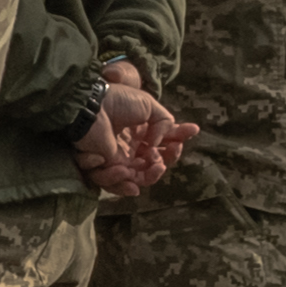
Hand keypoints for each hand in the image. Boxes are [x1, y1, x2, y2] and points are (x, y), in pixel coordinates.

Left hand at [81, 63, 191, 198]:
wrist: (92, 107)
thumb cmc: (119, 102)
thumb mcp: (149, 105)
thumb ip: (164, 122)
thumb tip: (161, 142)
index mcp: (141, 131)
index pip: (164, 141)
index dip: (179, 138)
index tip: (192, 131)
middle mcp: (130, 147)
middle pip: (154, 165)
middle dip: (168, 160)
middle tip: (172, 151)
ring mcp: (118, 160)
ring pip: (139, 180)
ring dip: (151, 176)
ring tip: (155, 165)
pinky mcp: (104, 169)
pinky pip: (116, 184)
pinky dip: (122, 181)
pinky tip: (125, 170)